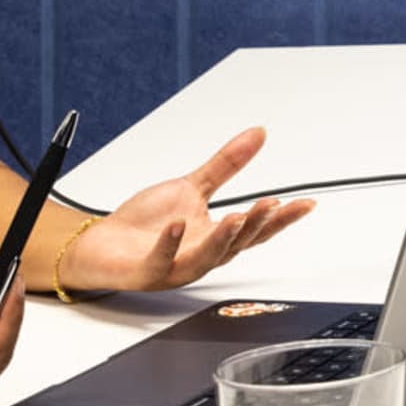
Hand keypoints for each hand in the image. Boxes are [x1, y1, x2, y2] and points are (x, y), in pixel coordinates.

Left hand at [42, 127, 314, 296]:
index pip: (255, 230)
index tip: (305, 204)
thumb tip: (257, 134)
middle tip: (270, 205)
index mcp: (214, 238)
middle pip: (236, 246)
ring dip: (222, 240)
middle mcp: (200, 256)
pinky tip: (178, 225)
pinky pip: (161, 262)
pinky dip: (171, 244)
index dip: (281, 219)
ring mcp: (174, 267)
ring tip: (234, 217)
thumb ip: (226, 165)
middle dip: (254, 226)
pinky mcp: (146, 272)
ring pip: (205, 259)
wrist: (100, 245)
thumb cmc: (146, 224)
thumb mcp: (192, 187)